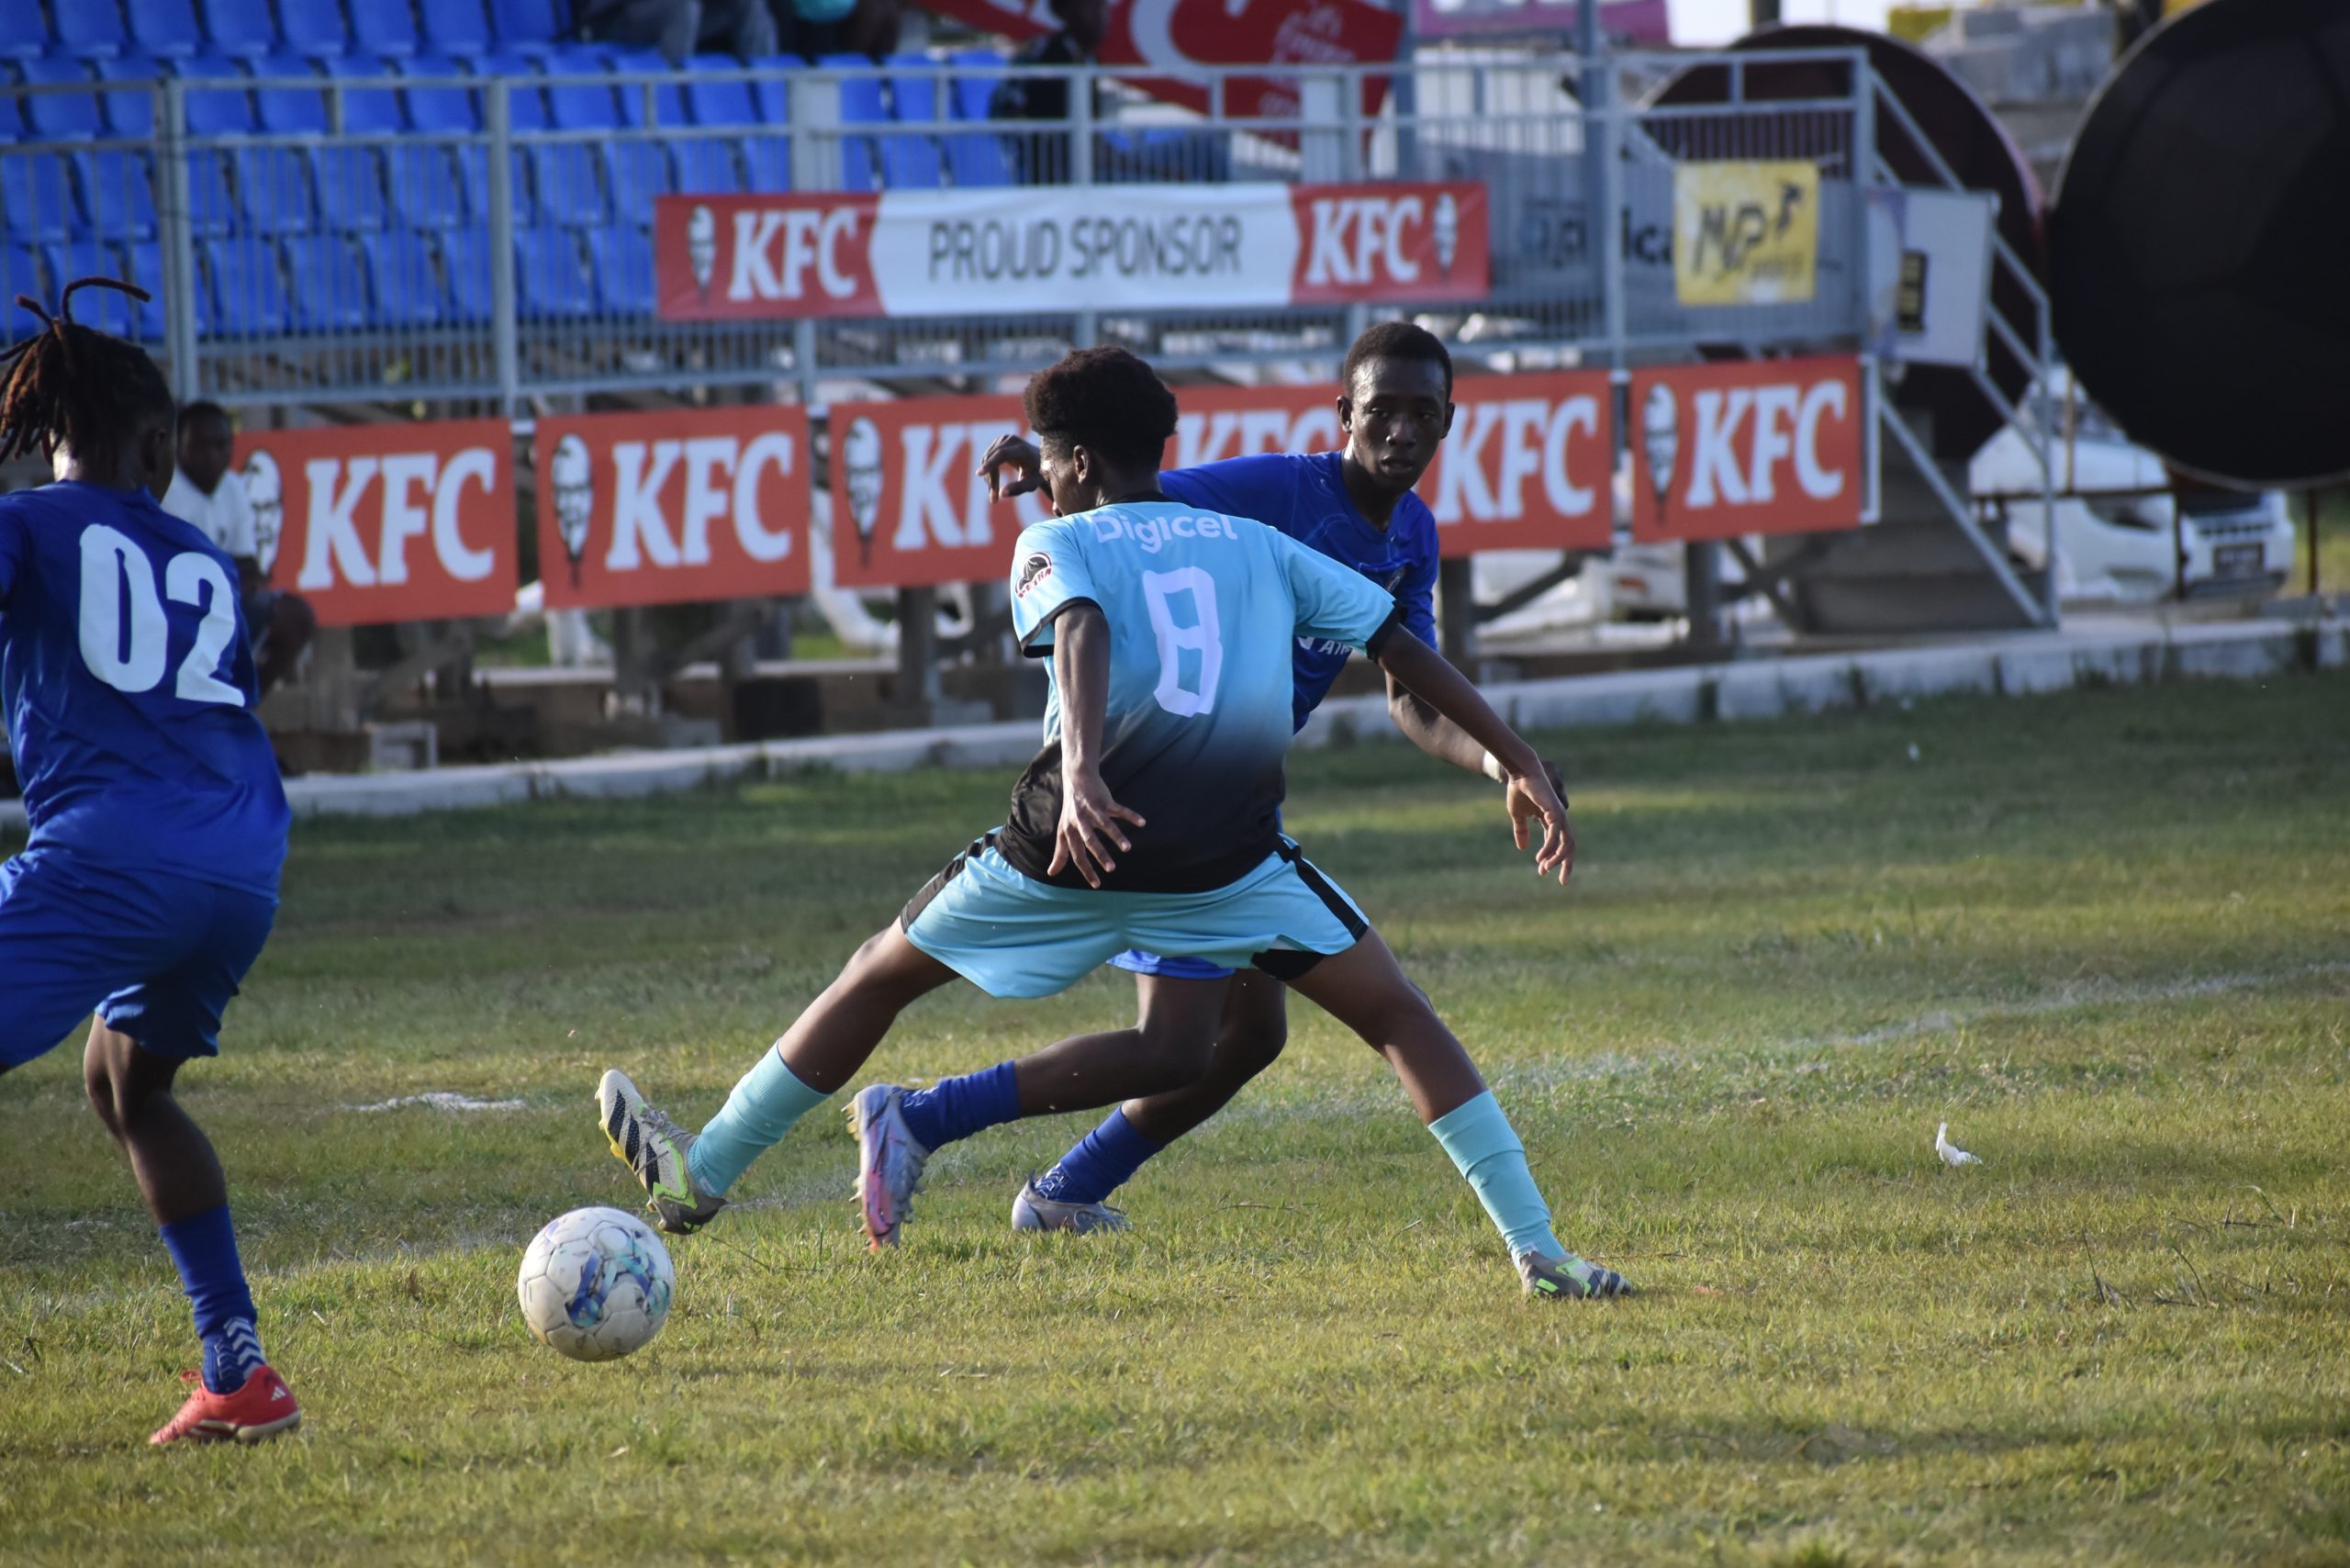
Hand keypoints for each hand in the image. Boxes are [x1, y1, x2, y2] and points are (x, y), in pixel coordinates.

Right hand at [976, 433, 1042, 501]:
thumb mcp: (1032, 483)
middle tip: (994, 499)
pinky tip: (994, 484)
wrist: (1040, 460)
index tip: (979, 473)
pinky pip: (987, 459)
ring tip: (994, 495)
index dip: (990, 464)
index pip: (1002, 454)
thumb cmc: (1038, 473)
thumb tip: (1002, 494)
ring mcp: (1002, 440)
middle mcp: (1011, 440)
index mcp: (1022, 449)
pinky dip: (988, 473)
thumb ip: (1019, 488)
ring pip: (986, 460)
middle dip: (991, 479)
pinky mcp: (997, 442)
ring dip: (988, 478)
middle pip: (992, 459)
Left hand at [1048, 766, 1146, 888]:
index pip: (1077, 854)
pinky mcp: (1104, 800)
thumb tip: (1051, 873)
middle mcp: (1080, 821)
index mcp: (1070, 831)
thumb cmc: (1071, 810)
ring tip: (1127, 848)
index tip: (1097, 885)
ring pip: (1105, 824)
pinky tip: (1142, 823)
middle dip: (1100, 854)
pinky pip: (1119, 809)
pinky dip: (1130, 815)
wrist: (1076, 779)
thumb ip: (1060, 853)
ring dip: (1116, 836)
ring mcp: (1092, 810)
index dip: (1086, 870)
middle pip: (1089, 840)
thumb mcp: (1063, 831)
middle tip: (1112, 869)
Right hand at [1504, 759, 1574, 883]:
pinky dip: (1550, 849)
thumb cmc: (1520, 790)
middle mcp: (1560, 820)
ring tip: (1544, 869)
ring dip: (1557, 859)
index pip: (1560, 845)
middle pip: (1570, 847)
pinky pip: (1555, 835)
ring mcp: (1559, 816)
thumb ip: (1522, 830)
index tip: (1546, 873)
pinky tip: (1541, 858)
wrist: (1520, 772)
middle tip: (1562, 881)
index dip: (1556, 860)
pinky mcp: (1555, 812)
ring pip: (1567, 844)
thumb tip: (1522, 848)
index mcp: (1552, 821)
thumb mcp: (1518, 815)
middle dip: (1566, 865)